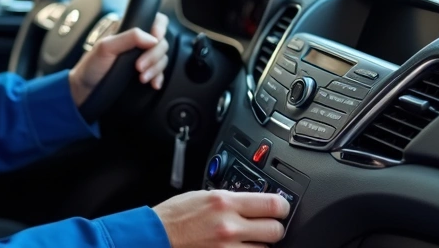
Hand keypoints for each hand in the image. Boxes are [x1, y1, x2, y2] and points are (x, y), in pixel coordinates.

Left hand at [68, 12, 169, 107]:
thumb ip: (129, 37)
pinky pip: (161, 73)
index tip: (155, 39)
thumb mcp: (106, 47)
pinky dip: (159, 78)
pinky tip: (154, 83)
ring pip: (162, 58)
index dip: (160, 28)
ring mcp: (142, 58)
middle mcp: (138, 43)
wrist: (86, 89)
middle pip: (162, 42)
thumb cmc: (92, 66)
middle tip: (139, 66)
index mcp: (129, 30)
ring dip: (156, 69)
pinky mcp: (145, 73)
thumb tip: (152, 39)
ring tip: (142, 78)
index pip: (154, 20)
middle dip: (154, 56)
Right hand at [154, 190, 288, 247]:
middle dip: (273, 228)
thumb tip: (255, 201)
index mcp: (224, 203)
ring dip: (259, 245)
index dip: (282, 207)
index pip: (273, 204)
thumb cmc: (175, 217)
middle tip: (266, 226)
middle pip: (275, 230)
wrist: (156, 237)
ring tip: (245, 240)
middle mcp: (229, 226)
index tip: (281, 209)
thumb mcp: (203, 196)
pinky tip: (239, 247)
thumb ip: (231, 199)